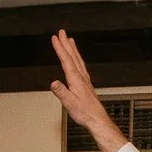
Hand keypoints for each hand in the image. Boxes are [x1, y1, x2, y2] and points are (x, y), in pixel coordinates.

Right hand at [48, 31, 128, 151]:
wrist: (97, 119)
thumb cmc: (85, 113)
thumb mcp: (70, 103)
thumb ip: (61, 92)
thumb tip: (54, 83)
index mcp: (76, 79)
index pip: (66, 60)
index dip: (60, 48)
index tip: (54, 38)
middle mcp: (82, 77)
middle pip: (72, 56)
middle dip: (66, 43)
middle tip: (61, 32)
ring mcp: (85, 80)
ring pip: (78, 60)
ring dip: (73, 49)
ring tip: (70, 40)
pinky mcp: (87, 84)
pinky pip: (81, 66)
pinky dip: (77, 59)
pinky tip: (77, 60)